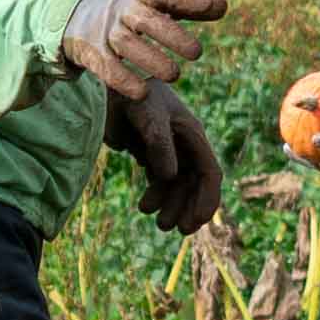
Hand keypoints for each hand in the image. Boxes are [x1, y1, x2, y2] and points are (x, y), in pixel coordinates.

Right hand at [61, 0, 223, 91]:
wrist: (75, 18)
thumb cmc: (129, 13)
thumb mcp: (153, 5)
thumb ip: (187, 6)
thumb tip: (224, 5)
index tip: (212, 7)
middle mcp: (122, 12)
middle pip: (145, 20)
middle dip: (171, 34)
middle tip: (197, 53)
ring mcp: (105, 32)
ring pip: (126, 44)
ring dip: (151, 59)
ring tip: (175, 75)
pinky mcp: (92, 54)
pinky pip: (107, 68)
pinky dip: (124, 80)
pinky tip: (143, 93)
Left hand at [114, 81, 225, 235]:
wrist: (110, 88)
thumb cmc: (133, 96)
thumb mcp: (148, 115)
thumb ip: (159, 143)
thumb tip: (171, 176)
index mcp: (192, 135)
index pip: (209, 172)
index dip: (207, 199)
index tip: (196, 221)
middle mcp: (185, 146)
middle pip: (196, 185)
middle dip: (189, 208)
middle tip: (177, 230)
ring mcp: (169, 151)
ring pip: (178, 187)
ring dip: (172, 206)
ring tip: (160, 223)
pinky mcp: (152, 155)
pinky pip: (161, 182)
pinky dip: (157, 197)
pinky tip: (144, 206)